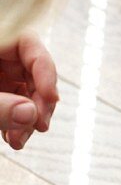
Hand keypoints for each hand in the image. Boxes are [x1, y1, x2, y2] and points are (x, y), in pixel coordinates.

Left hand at [0, 32, 58, 149]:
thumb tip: (32, 115)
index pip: (29, 43)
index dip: (45, 70)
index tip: (52, 99)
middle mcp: (0, 54)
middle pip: (32, 71)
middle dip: (38, 102)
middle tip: (38, 126)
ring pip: (26, 91)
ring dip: (29, 118)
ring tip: (19, 141)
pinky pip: (14, 104)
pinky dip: (17, 122)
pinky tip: (14, 138)